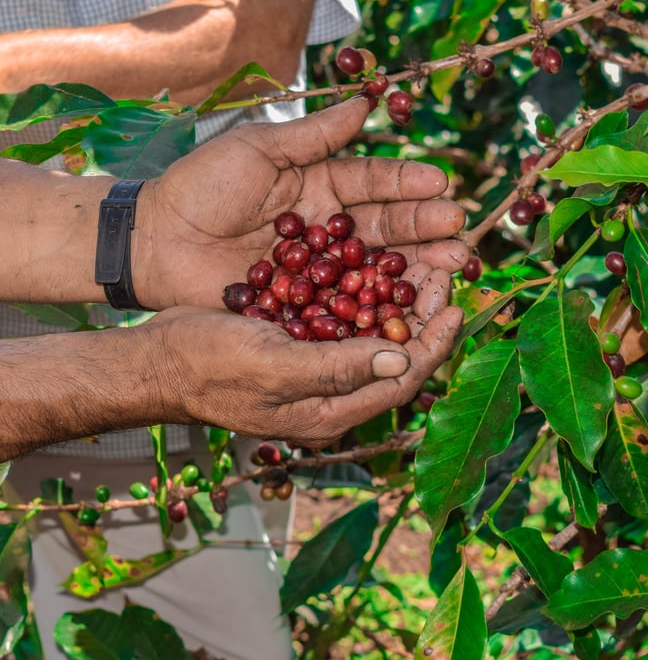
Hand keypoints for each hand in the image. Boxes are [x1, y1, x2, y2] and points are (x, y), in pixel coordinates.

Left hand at [134, 97, 466, 310]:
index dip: (408, 183)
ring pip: (375, 266)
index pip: (374, 181)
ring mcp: (320, 268)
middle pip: (386, 227)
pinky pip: (347, 302)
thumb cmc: (201, 185)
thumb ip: (315, 133)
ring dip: (414, 266)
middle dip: (425, 228)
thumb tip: (366, 102)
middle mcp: (329, 226)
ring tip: (451, 265)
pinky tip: (408, 304)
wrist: (155, 240)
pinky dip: (378, 304)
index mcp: (321, 184)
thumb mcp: (259, 148)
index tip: (441, 184)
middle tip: (460, 231)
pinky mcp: (305, 303)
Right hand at [151, 264, 461, 446]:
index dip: (433, 344)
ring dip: (400, 307)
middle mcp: (332, 398)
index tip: (454, 305)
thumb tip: (400, 358)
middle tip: (442, 274)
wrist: (159, 361)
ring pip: (376, 340)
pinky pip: (350, 328)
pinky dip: (369, 301)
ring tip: (420, 268)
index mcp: (330, 413)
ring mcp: (317, 376)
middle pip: (396, 360)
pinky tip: (378, 273)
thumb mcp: (272, 366)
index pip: (400, 381)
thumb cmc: (207, 366)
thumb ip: (336, 368)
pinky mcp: (303, 351)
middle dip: (424, 319)